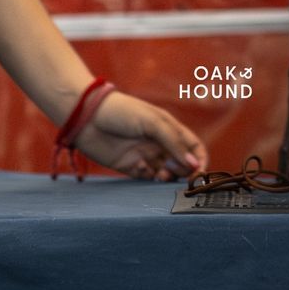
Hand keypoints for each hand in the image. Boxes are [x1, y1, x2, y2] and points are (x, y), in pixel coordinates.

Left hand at [73, 90, 208, 180]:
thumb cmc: (122, 112)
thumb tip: (194, 164)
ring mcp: (145, 155)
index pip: (193, 146)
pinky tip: (139, 167)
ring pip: (165, 173)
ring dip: (167, 177)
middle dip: (184, 171)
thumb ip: (174, 143)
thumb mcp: (152, 122)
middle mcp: (160, 143)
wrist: (88, 118)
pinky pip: (146, 177)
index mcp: (169, 128)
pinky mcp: (130, 167)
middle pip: (182, 163)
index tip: (199, 172)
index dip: (200, 159)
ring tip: (160, 174)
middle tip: (176, 173)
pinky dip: (147, 176)